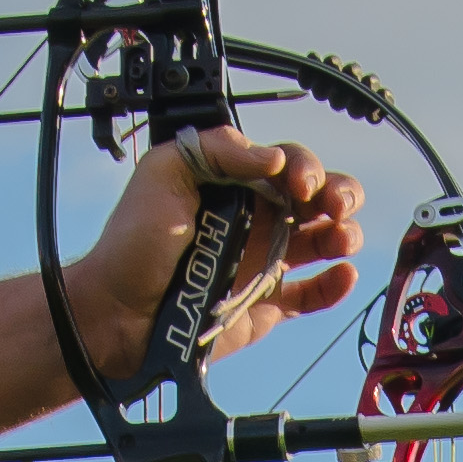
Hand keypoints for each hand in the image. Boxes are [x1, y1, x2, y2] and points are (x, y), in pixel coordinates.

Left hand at [65, 125, 365, 379]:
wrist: (118, 312)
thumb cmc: (133, 242)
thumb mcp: (164, 172)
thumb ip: (215, 149)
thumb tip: (272, 156)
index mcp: (237, 184)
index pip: (288, 164)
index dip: (305, 167)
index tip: (300, 183)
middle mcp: (257, 219)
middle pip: (318, 199)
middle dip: (339, 194)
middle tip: (336, 206)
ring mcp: (266, 262)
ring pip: (324, 242)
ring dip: (344, 234)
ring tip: (342, 239)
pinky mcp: (268, 305)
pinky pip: (313, 294)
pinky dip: (336, 285)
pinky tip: (342, 275)